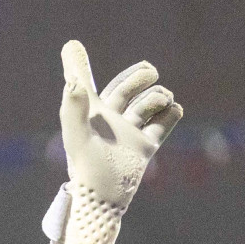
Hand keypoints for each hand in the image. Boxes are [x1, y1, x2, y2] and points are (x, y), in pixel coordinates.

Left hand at [58, 39, 181, 210]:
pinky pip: (165, 121)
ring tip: (159, 103)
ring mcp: (128, 132)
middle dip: (140, 75)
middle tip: (150, 72)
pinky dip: (172, 112)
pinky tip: (172, 111)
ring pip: (148, 101)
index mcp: (88, 113)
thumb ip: (73, 106)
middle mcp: (108, 120)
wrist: (105, 197)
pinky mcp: (145, 146)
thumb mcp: (76, 134)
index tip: (72, 47)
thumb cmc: (85, 167)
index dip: (77, 64)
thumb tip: (72, 81)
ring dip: (157, 96)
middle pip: (127, 85)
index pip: (82, 82)